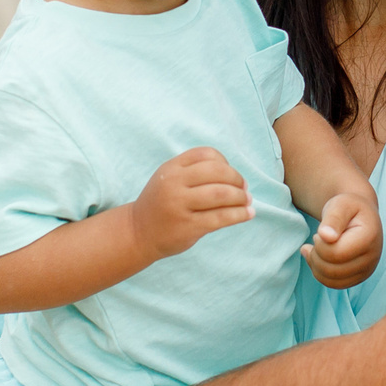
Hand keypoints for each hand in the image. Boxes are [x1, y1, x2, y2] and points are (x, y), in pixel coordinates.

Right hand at [130, 147, 250, 261]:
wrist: (138, 232)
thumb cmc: (161, 203)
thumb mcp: (169, 178)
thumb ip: (195, 172)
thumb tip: (237, 178)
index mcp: (171, 168)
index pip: (206, 154)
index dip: (225, 162)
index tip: (231, 175)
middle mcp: (174, 183)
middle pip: (217, 172)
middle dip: (237, 179)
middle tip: (245, 189)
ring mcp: (180, 205)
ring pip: (221, 194)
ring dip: (241, 197)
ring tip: (247, 201)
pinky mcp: (188, 226)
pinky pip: (221, 217)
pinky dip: (240, 214)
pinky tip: (248, 214)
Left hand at [303, 191, 380, 288]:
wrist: (360, 216)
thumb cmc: (349, 208)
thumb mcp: (340, 205)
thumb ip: (333, 218)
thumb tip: (326, 236)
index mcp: (369, 237)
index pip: (336, 253)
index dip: (320, 244)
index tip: (320, 232)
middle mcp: (372, 258)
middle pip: (332, 270)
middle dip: (316, 255)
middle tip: (316, 239)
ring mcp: (367, 270)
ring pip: (331, 281)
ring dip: (316, 265)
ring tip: (314, 248)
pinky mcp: (359, 278)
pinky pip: (334, 284)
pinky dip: (320, 273)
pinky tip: (317, 258)